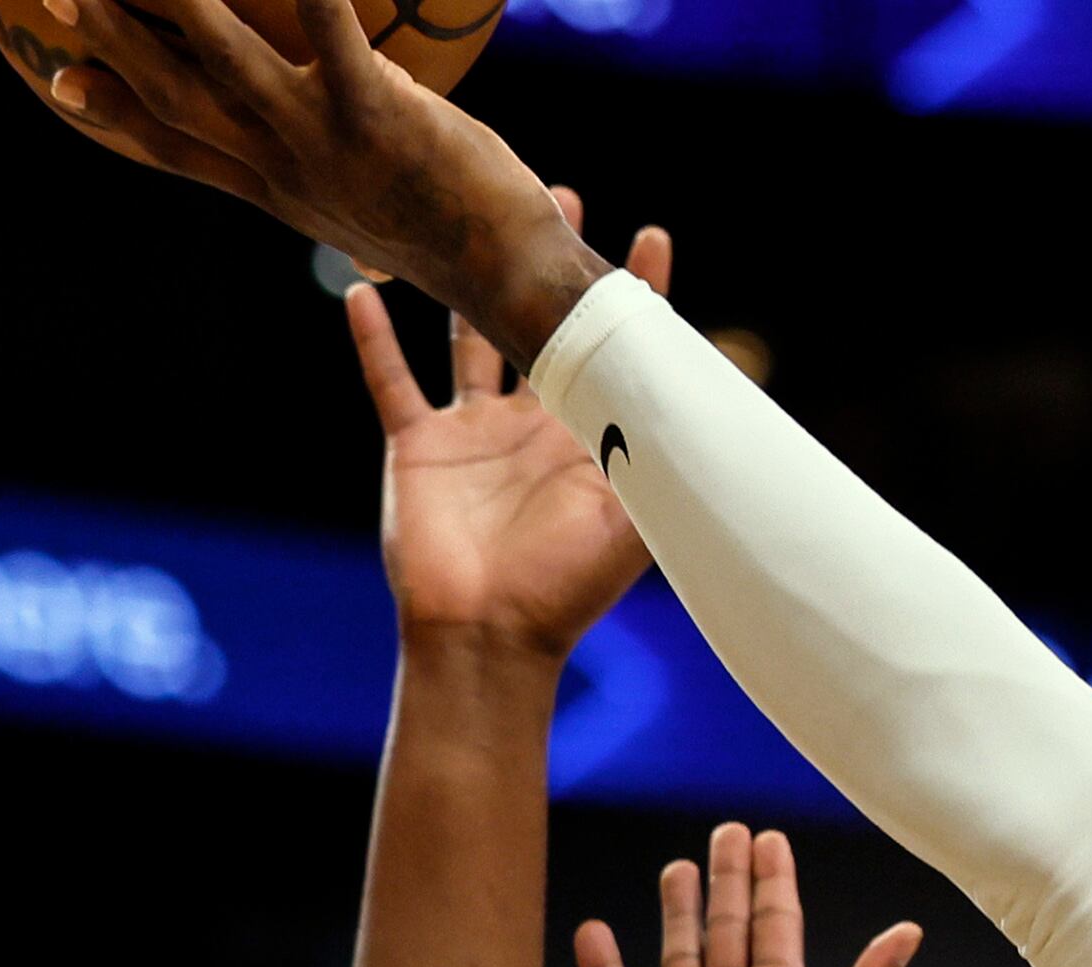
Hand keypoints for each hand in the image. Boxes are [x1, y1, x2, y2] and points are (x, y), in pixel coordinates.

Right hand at [3, 0, 611, 357]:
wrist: (508, 278)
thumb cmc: (458, 237)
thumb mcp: (376, 211)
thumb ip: (342, 168)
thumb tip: (349, 120)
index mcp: (280, 192)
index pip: (178, 149)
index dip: (117, 112)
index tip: (64, 80)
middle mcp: (285, 168)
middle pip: (175, 97)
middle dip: (112, 43)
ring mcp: (322, 140)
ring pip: (224, 61)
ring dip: (175, 5)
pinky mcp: (375, 110)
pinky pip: (329, 30)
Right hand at [354, 195, 670, 656]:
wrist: (489, 637)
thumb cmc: (567, 588)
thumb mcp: (634, 519)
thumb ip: (670, 457)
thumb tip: (727, 397)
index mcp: (586, 439)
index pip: (615, 354)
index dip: (635, 298)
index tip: (650, 239)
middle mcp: (530, 427)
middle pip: (539, 330)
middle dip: (546, 272)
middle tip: (558, 203)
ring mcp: (471, 434)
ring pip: (466, 341)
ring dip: (468, 288)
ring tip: (476, 226)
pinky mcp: (418, 448)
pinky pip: (391, 382)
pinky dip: (374, 339)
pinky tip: (363, 290)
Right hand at [576, 827, 922, 966]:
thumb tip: (911, 928)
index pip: (777, 926)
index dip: (774, 882)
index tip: (769, 837)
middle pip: (730, 927)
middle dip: (729, 880)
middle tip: (728, 830)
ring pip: (680, 953)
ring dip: (680, 911)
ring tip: (678, 867)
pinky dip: (603, 966)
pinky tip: (594, 930)